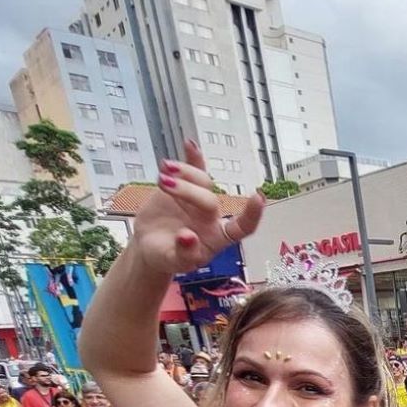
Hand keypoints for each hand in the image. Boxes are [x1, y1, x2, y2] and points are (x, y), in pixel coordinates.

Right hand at [134, 142, 264, 275]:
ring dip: (185, 173)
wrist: (149, 244)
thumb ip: (183, 254)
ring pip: (202, 181)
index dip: (251, 215)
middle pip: (210, 199)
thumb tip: (188, 237)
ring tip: (163, 172)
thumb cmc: (165, 257)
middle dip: (188, 190)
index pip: (241, 228)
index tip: (258, 198)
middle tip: (165, 185)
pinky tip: (189, 144)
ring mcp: (199, 199)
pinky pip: (193, 169)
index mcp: (218, 238)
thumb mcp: (173, 263)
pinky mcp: (185, 186)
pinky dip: (192, 157)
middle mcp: (212, 217)